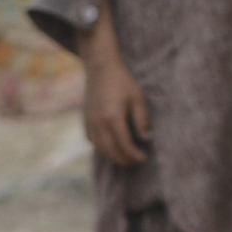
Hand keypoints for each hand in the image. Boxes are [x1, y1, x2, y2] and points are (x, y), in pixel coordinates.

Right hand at [78, 17, 151, 166]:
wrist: (100, 68)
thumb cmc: (122, 81)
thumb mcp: (137, 97)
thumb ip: (142, 119)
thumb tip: (146, 139)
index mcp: (112, 117)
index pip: (124, 145)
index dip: (134, 155)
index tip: (144, 159)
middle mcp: (98, 123)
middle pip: (110, 151)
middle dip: (124, 160)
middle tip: (136, 163)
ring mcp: (89, 123)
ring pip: (100, 149)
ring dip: (113, 157)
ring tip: (125, 158)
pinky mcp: (85, 121)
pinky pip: (93, 141)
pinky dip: (103, 148)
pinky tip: (112, 147)